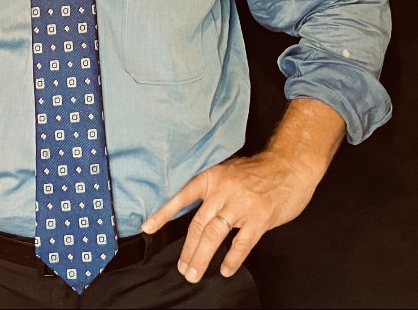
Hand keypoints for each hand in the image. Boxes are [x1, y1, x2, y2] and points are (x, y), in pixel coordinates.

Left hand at [141, 149, 317, 283]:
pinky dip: (232, 259)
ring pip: (215, 236)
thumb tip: (197, 212)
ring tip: (193, 273)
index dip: (164, 214)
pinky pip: (241, 243)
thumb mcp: (229, 172)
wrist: (290, 165)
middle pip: (198, 224)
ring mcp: (241, 204)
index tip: (148, 228)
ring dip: (201, 257)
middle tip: (182, 268)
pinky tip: (225, 269)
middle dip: (188, 250)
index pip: (182, 197)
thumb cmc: (259, 171)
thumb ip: (214, 191)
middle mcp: (223, 190)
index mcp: (212, 178)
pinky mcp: (260, 218)